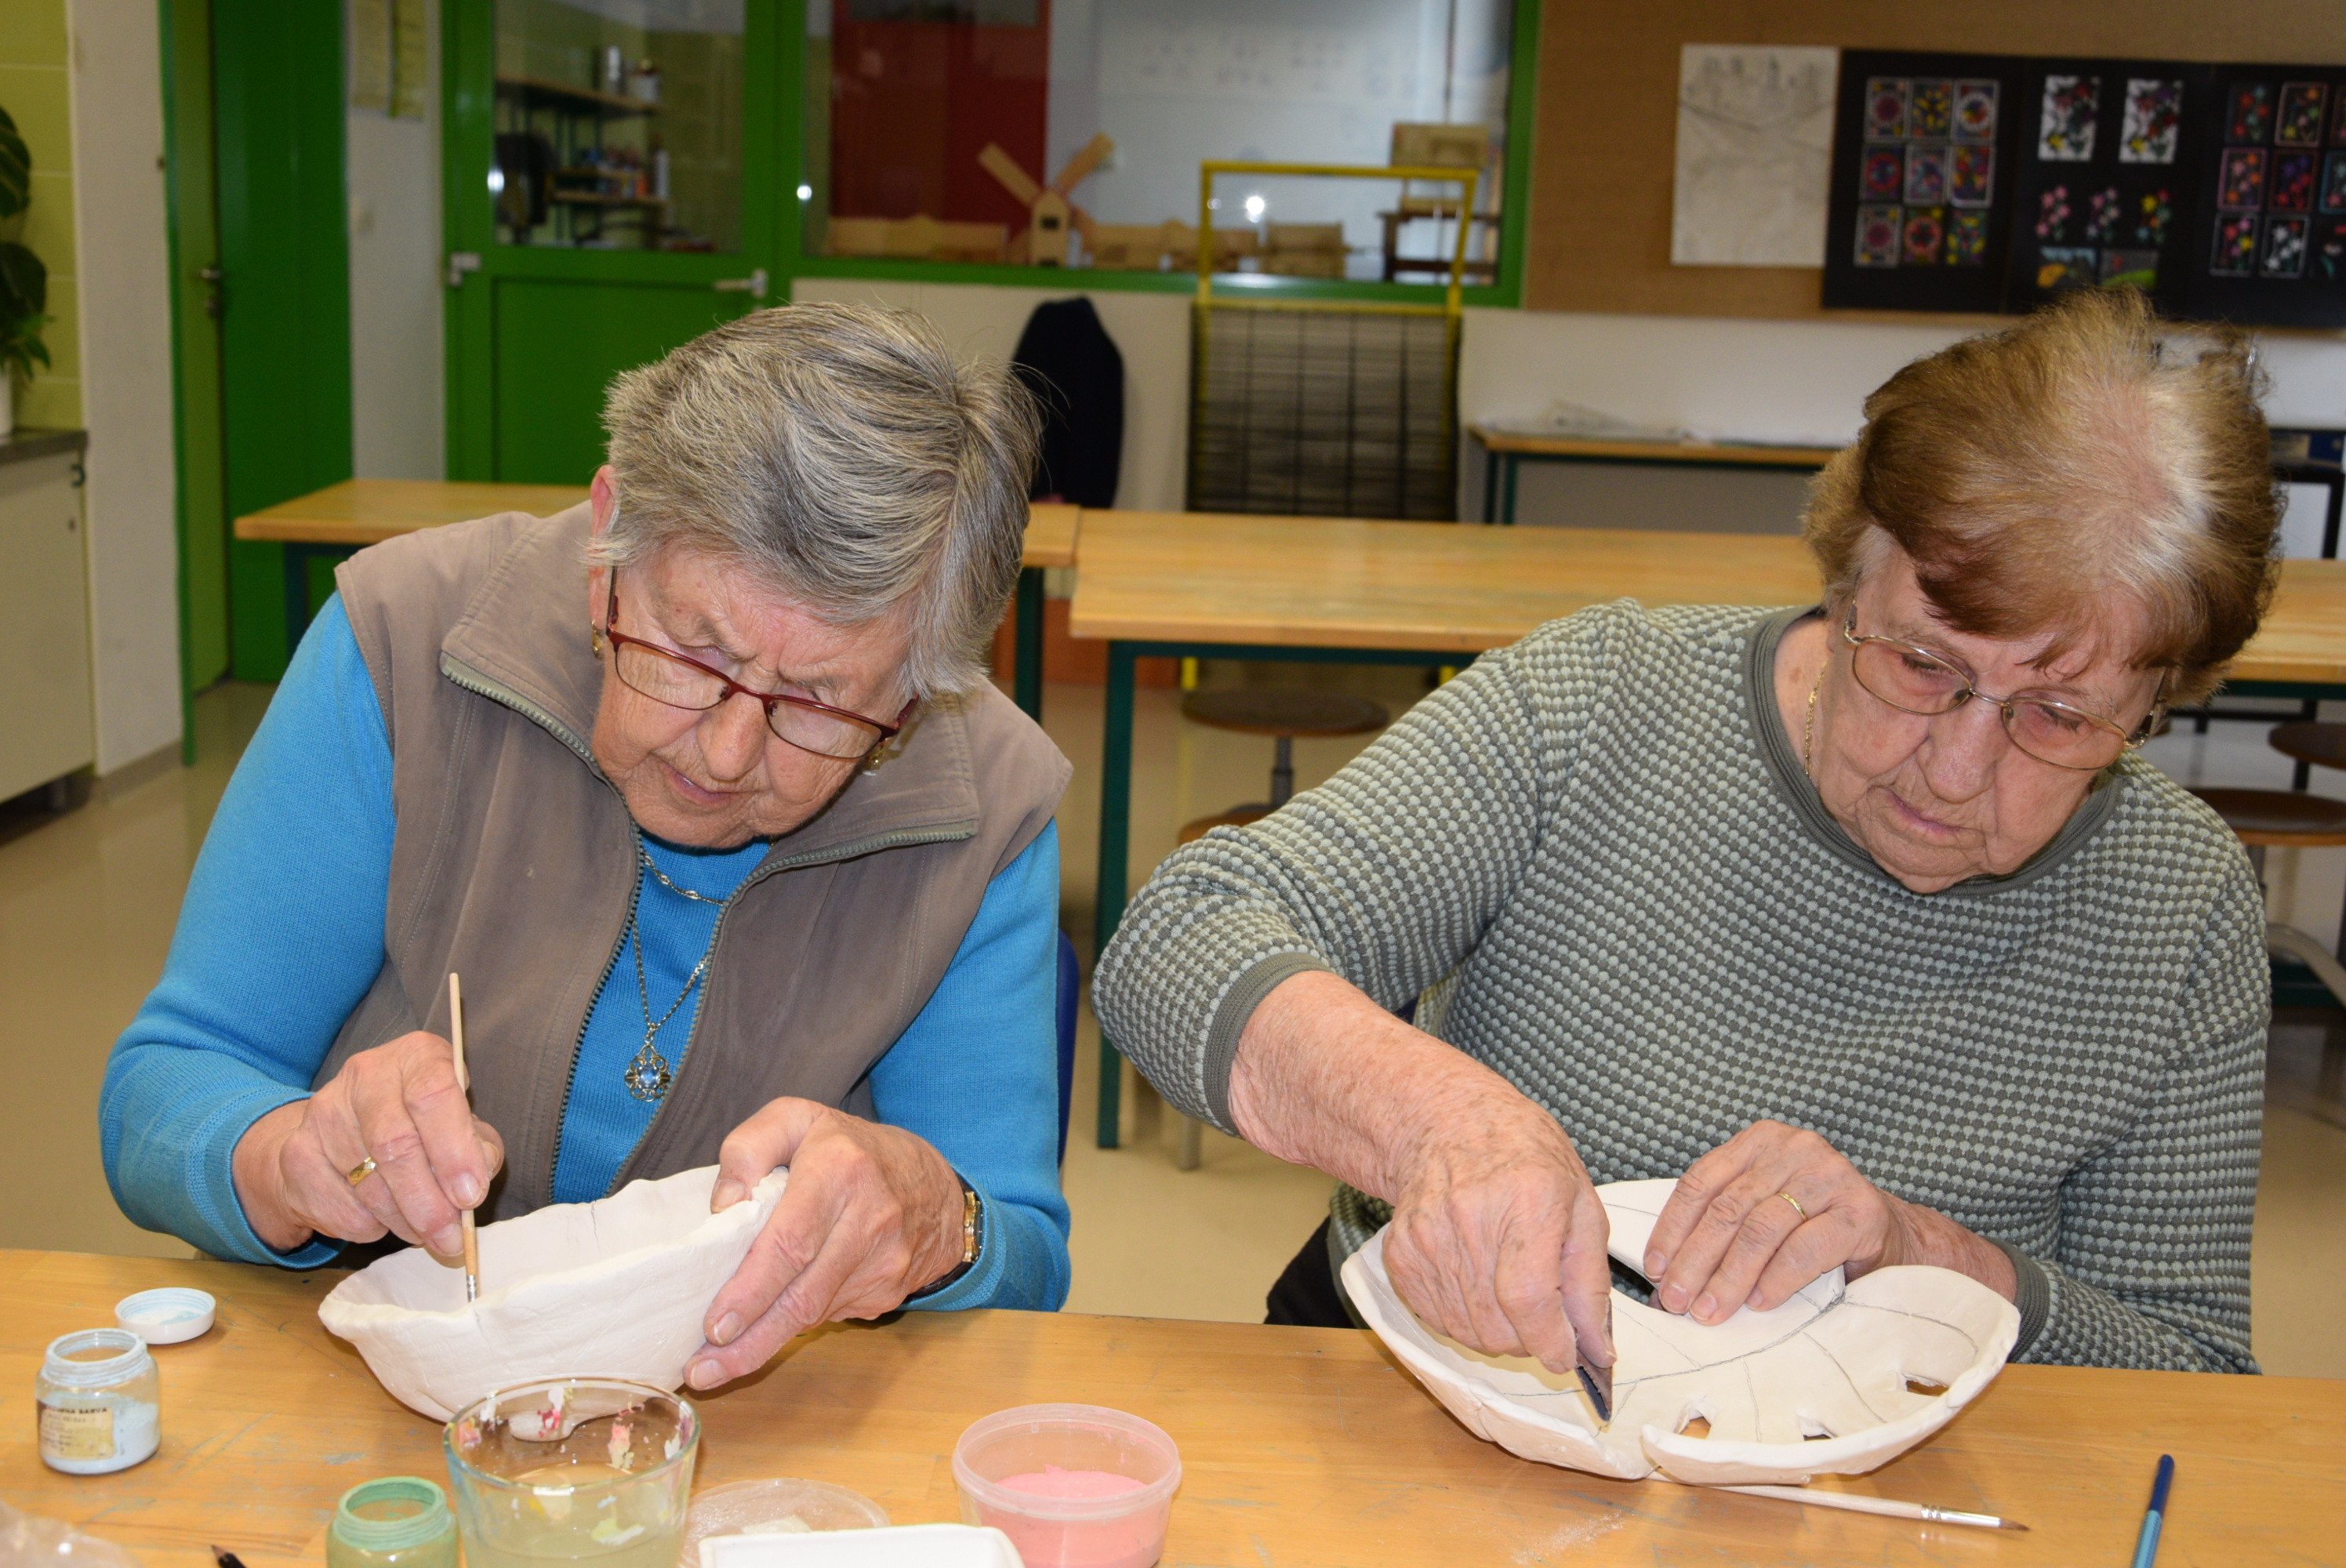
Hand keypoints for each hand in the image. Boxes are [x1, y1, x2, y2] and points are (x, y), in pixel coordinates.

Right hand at [231, 1031, 503, 1256]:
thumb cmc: (424, 1126)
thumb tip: (472, 1186)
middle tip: (451, 1237)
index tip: (470, 1196)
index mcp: (416, 1056)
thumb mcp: (464, 1126)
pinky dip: (374, 1226)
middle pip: (395, 1144)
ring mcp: (323, 1112)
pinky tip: (386, 1218)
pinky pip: (343, 1208)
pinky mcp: (298, 1153)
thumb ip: (479, 1150)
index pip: (433, 1094)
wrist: (343, 1133)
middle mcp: (365, 1073)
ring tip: (427, 1233)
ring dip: (405, 1221)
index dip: (454, 1150)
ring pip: (368, 1184)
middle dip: (428, 1202)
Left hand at [684, 1098, 965, 1389]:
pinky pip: (829, 1315)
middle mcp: (871, 1220)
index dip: (751, 1290)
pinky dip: (792, 1326)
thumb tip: (723, 1207)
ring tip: (715, 1365)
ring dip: (762, 1344)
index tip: (713, 1324)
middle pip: (802, 1295)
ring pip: (813, 1315)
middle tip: (701, 1370)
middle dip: (748, 1339)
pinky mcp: (888, 1291)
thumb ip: (748, 1148)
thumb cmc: (848, 1148)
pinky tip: (765, 1331)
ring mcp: (885, 1263)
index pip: (792, 1242)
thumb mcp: (797, 1119)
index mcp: (841, 1170)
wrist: (934, 1184)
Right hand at [1225, 970, 1613, 1376]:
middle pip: (1498, 1326)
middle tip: (1542, 1315)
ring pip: (1468, 1332)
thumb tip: (1596, 1349)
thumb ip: (1590, 1281)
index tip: (1566, 1355)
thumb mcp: (1581, 1203)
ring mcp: (1427, 1237)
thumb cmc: (1524, 1156)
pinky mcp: (1400, 1254)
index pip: (1530, 1300)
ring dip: (1498, 1333)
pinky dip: (1464, 1320)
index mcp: (1528, 1199)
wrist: (1447, 1122)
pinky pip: (1437, 1319)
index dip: (1551, 1342)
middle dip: (1530, 1340)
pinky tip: (1477, 1283)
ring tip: (1508, 1292)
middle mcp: (1470, 1218)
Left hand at [1642, 1120, 1919, 1323]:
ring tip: (1710, 1309)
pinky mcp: (1862, 1210)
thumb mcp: (1764, 1215)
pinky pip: (1806, 1248)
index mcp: (1760, 1142)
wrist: (1894, 1239)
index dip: (1673, 1227)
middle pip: (1728, 1207)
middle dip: (1696, 1259)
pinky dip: (1777, 1279)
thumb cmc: (1816, 1228)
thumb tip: (1666, 1281)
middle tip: (1677, 1301)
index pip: (1701, 1182)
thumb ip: (1721, 1231)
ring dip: (1730, 1276)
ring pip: (1762, 1228)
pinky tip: (1759, 1303)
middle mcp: (1795, 1149)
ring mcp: (1830, 1175)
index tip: (1656, 1268)